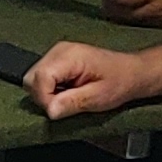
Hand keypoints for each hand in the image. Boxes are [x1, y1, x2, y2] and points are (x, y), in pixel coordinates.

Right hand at [27, 39, 159, 120]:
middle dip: (43, 97)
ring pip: (33, 79)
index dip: (45, 99)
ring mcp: (56, 54)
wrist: (131, 72)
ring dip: (46, 94)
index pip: (39, 78)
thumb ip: (72, 102)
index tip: (59, 110)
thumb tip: (49, 110)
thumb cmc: (119, 82)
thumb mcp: (98, 97)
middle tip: (64, 106)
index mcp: (69, 56)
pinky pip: (40, 78)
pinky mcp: (56, 60)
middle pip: (31, 78)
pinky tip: (66, 92)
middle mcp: (58, 51)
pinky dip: (49, 90)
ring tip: (68, 97)